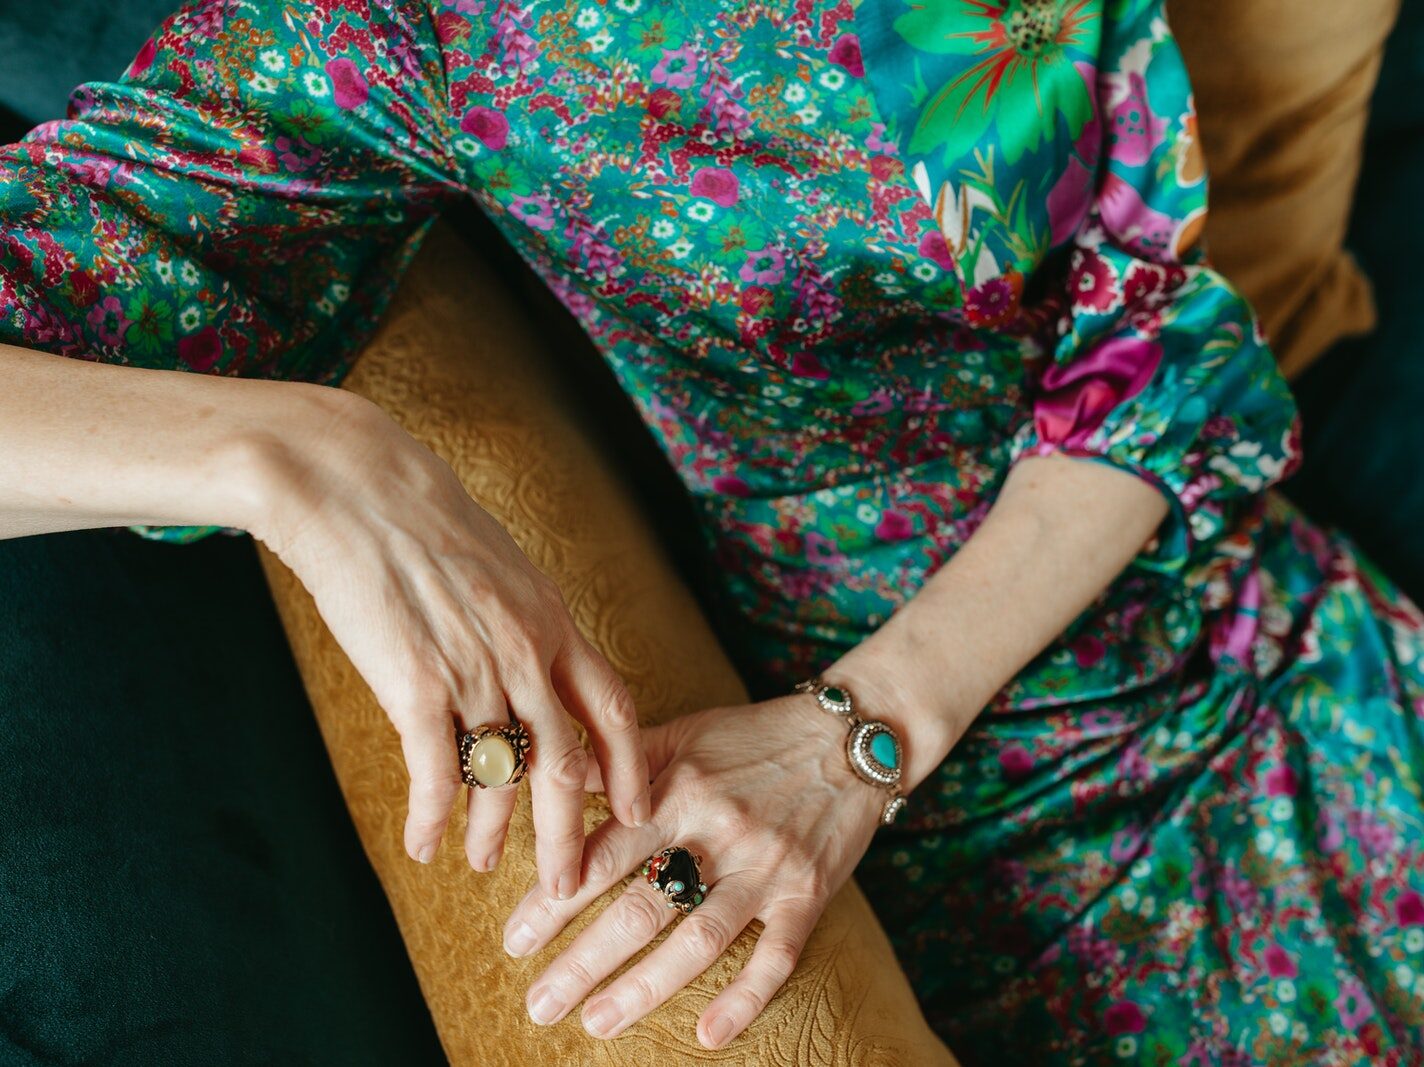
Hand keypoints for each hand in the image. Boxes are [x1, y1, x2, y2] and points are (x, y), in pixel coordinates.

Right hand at [253, 388, 649, 898]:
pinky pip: (435, 772)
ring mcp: (475, 670)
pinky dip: (432, 817)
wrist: (356, 489)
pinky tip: (423, 843)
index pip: (614, 708)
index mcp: (553, 620)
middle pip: (566, 764)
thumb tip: (535, 668)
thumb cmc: (423, 523)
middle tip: (565, 884)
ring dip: (492, 833)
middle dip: (569, 835)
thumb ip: (525, 624)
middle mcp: (526, 651)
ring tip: (479, 864)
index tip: (634, 810)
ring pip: (501, 778)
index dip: (630, 767)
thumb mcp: (501, 568)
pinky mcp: (415, 684)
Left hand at [501, 693, 884, 1048]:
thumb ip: (623, 762)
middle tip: (538, 1003)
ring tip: (595, 1021)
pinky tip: (706, 1036)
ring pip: (698, 939)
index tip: (515, 938)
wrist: (848, 738)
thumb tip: (558, 784)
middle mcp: (718, 830)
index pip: (604, 851)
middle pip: (641, 906)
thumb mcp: (684, 734)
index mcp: (679, 788)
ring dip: (643, 987)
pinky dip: (743, 999)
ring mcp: (765, 867)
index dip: (555, 897)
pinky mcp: (808, 894)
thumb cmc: (753, 736)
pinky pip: (775, 956)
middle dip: (583, 960)